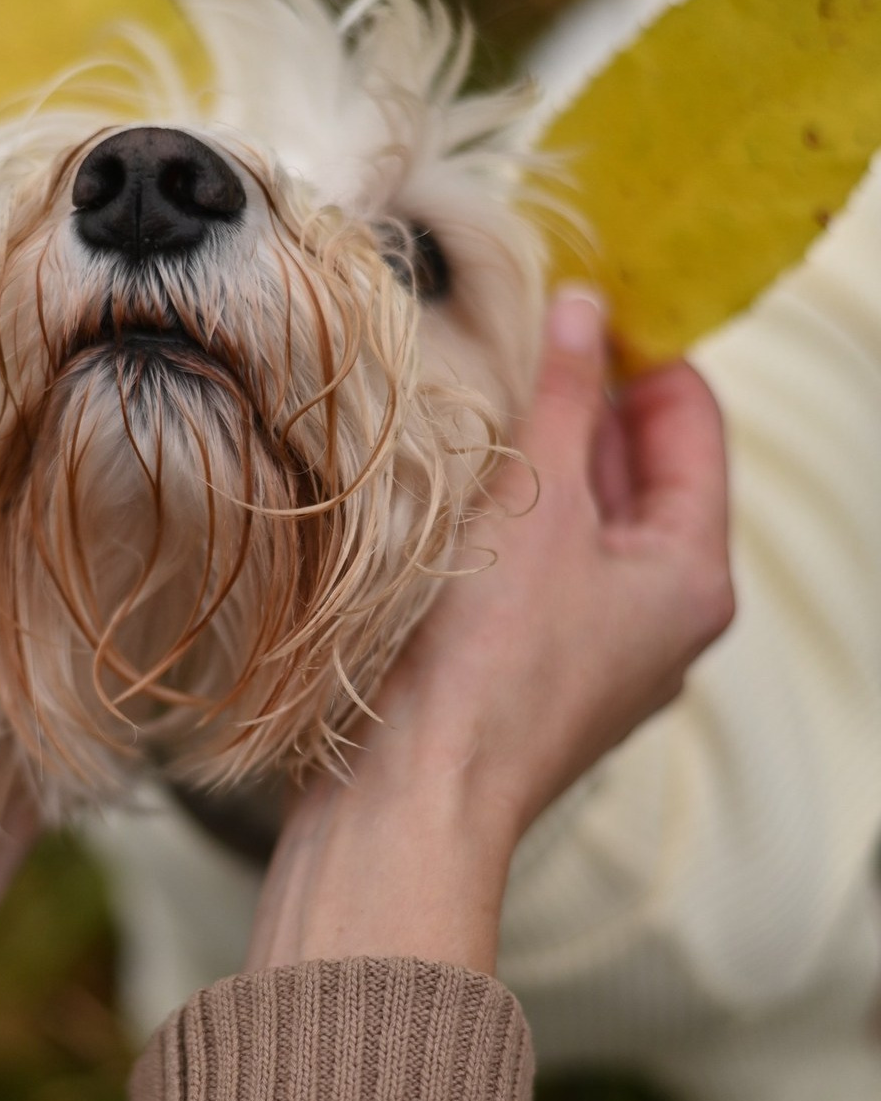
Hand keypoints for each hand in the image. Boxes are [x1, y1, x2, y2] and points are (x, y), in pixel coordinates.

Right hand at [247, 288, 733, 974]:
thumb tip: (584, 308)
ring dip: (540, 460)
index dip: (642, 352)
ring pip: (578, 521)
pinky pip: (535, 567)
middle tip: (515, 340)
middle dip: (584, 403)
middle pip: (638, 474)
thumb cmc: (482, 662)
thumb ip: (566, 399)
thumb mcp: (536, 505)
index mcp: (692, 577)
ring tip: (477, 402)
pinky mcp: (529, 669)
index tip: (577, 301)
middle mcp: (657, 617)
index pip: (692, 425)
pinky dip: (508, 520)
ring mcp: (594, 648)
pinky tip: (456, 487)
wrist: (407, 799)